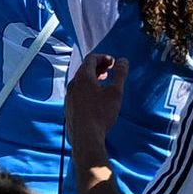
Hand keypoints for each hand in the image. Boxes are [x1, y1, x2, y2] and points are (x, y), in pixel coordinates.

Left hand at [66, 44, 124, 158]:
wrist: (85, 135)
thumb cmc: (101, 113)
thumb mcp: (115, 92)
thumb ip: (120, 75)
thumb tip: (124, 61)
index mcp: (83, 77)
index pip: (91, 59)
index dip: (103, 57)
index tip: (113, 62)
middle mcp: (73, 83)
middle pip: (84, 68)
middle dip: (98, 66)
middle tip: (110, 70)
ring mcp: (69, 95)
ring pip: (80, 80)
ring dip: (92, 77)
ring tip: (104, 82)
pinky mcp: (68, 105)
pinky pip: (77, 90)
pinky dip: (87, 87)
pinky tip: (95, 97)